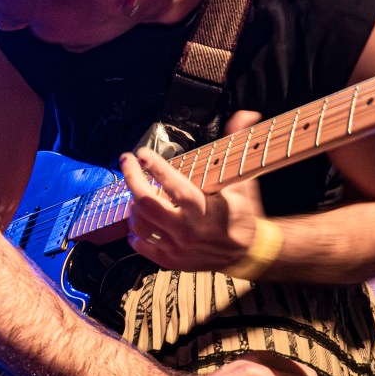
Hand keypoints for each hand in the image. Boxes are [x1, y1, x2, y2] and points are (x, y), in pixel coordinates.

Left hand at [120, 111, 264, 271]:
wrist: (248, 253)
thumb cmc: (243, 212)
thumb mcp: (243, 180)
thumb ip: (238, 145)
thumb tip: (246, 114)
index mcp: (205, 209)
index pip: (174, 185)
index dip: (155, 167)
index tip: (142, 153)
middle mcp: (188, 230)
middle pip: (146, 204)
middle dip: (131, 178)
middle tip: (126, 160)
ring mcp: (177, 247)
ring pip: (139, 224)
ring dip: (132, 204)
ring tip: (136, 190)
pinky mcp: (171, 261)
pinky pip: (141, 246)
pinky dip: (134, 231)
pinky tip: (137, 219)